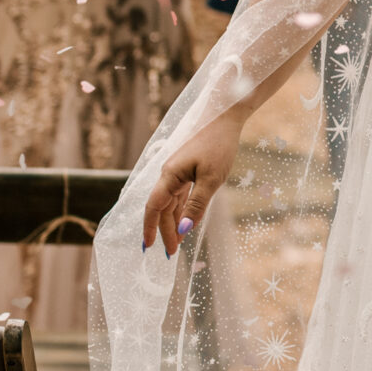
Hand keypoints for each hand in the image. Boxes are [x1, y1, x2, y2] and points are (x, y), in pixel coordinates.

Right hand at [142, 115, 244, 254]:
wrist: (224, 116)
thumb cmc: (218, 145)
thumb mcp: (211, 179)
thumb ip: (197, 205)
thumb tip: (183, 230)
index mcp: (170, 175)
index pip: (153, 207)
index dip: (149, 228)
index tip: (146, 247)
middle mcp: (169, 174)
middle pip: (162, 208)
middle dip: (164, 231)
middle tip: (171, 254)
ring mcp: (178, 172)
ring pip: (171, 203)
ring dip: (173, 223)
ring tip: (177, 244)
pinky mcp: (188, 170)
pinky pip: (180, 195)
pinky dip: (181, 210)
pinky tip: (184, 222)